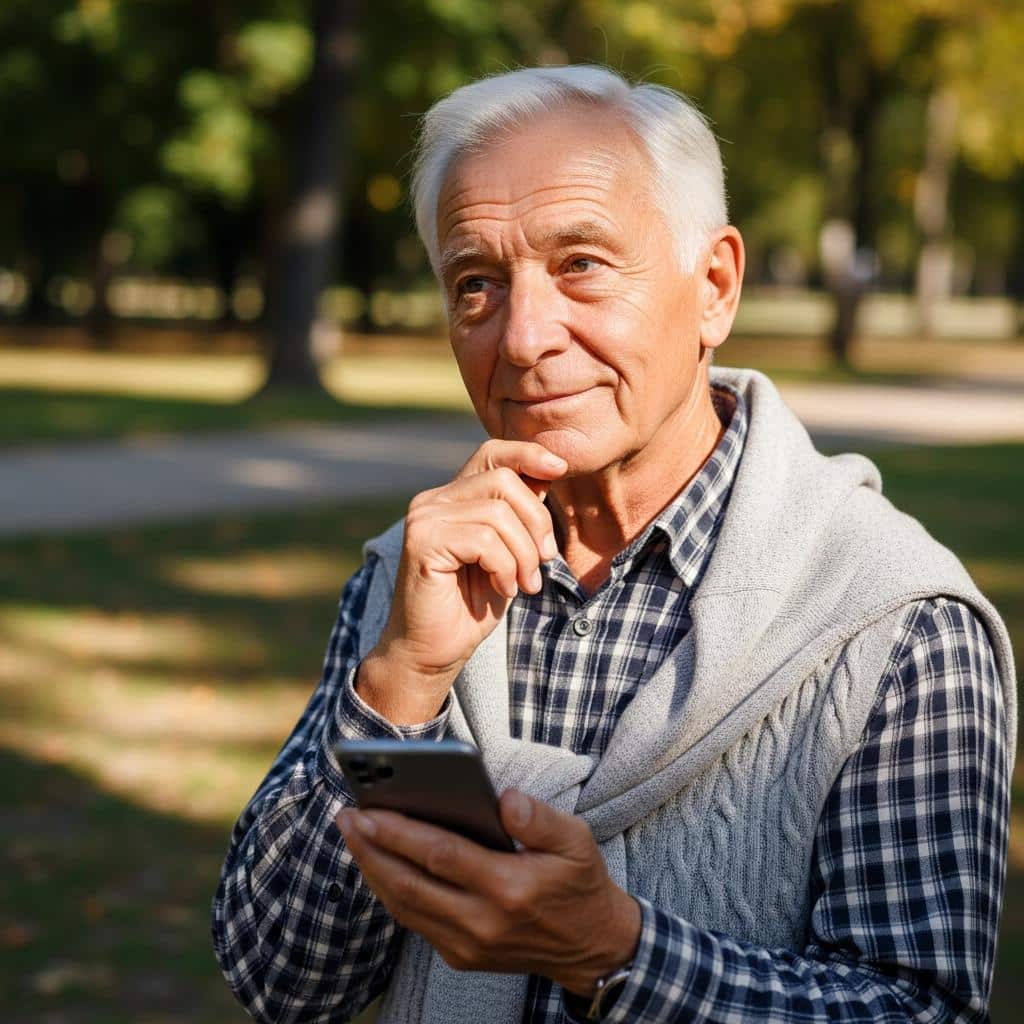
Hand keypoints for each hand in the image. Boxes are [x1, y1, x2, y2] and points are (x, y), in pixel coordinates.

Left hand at [335, 789, 640, 996]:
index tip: (368, 809)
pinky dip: (390, 891)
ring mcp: (468, 945)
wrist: (592, 950)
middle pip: (410, 883)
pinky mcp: (461, 956)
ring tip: (353, 835)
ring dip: (372, 869)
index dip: (399, 832)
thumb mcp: (577, 841)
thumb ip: (539, 819)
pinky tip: (379, 864)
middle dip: (371, 848)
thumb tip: (503, 798)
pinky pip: (414, 921)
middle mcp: (483, 922)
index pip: (441, 855)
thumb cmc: (580, 885)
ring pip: (404, 906)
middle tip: (346, 817)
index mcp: (510, 888)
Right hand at [357, 440, 566, 723]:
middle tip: (543, 562)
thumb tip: (547, 473)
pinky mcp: (421, 542)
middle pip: (505, 481)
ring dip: (524, 554)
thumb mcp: (508, 553)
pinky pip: (485, 540)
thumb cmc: (470, 606)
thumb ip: (519, 515)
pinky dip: (506, 566)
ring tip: (524, 584)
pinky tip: (503, 588)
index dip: (529, 454)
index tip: (561, 469)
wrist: (430, 653)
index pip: (493, 454)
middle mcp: (433, 500)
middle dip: (537, 522)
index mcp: (452, 497)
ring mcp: (424, 518)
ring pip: (499, 513)